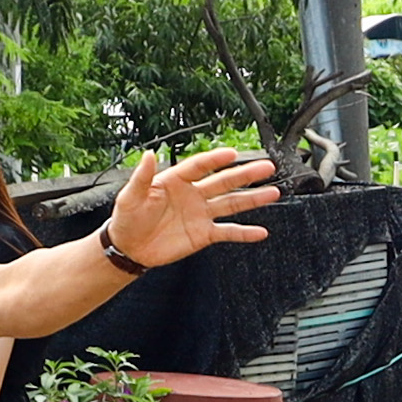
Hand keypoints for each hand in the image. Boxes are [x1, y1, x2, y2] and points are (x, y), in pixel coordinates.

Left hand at [103, 144, 281, 273]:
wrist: (128, 248)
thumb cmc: (127, 218)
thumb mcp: (130, 195)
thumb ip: (142, 176)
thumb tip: (148, 154)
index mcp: (176, 180)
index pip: (200, 166)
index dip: (215, 159)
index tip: (231, 154)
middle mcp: (193, 194)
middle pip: (224, 181)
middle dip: (245, 174)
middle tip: (266, 167)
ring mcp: (201, 214)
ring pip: (231, 203)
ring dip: (252, 199)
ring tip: (273, 193)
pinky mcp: (203, 235)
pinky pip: (227, 232)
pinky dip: (244, 233)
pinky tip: (260, 232)